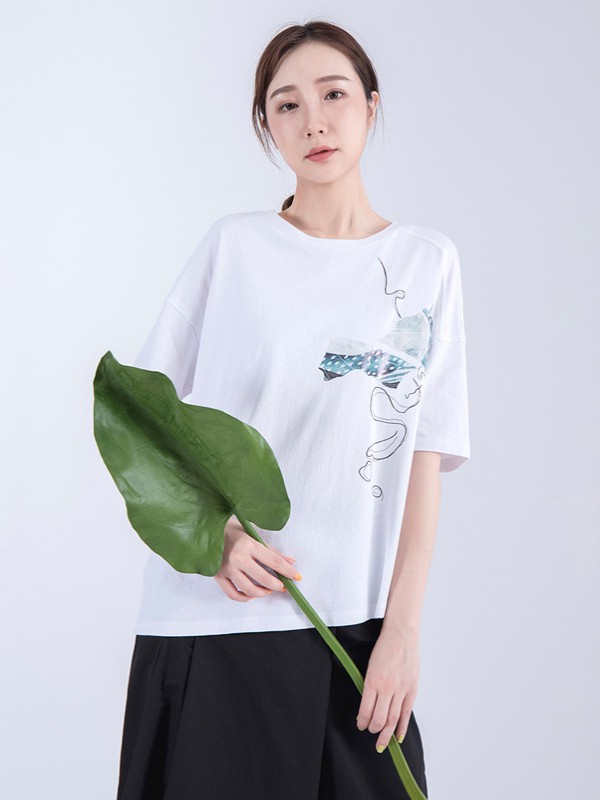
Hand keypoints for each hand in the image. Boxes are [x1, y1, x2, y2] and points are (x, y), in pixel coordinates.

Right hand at [213, 515, 300, 601]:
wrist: (207, 529)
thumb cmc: (232, 530)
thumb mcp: (253, 534)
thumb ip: (271, 551)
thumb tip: (290, 561)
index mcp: (248, 544)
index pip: (273, 561)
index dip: (287, 571)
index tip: (296, 576)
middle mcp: (238, 557)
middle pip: (263, 578)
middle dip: (276, 585)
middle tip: (282, 586)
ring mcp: (227, 568)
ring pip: (249, 589)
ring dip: (262, 593)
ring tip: (267, 590)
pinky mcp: (218, 575)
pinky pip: (233, 594)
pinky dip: (245, 597)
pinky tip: (251, 594)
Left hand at [356, 626, 419, 751]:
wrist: (401, 634)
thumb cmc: (383, 647)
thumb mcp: (370, 665)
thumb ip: (369, 685)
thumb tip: (367, 705)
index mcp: (372, 681)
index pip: (365, 710)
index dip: (362, 721)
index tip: (360, 724)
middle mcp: (387, 688)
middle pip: (379, 719)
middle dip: (373, 729)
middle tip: (369, 732)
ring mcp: (401, 689)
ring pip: (393, 719)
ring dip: (386, 734)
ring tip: (382, 743)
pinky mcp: (412, 689)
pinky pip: (406, 713)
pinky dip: (402, 727)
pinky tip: (398, 736)